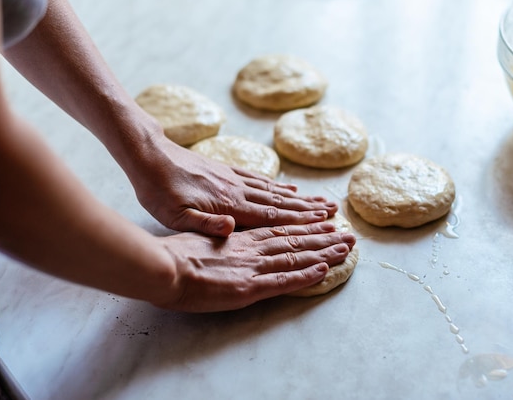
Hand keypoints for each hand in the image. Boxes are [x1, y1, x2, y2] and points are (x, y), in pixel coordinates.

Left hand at [132, 136, 338, 236]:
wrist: (149, 155)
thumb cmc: (159, 190)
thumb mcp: (175, 215)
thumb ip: (205, 224)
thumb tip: (232, 229)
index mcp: (230, 205)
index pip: (272, 216)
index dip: (300, 221)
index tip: (323, 222)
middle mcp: (238, 190)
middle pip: (280, 202)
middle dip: (308, 209)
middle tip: (333, 212)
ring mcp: (233, 178)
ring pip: (273, 190)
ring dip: (299, 197)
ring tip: (320, 200)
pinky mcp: (226, 170)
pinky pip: (258, 178)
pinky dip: (276, 184)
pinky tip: (287, 186)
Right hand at [157, 222, 355, 311]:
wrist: (163, 267)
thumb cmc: (175, 254)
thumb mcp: (201, 236)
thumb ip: (221, 235)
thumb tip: (231, 229)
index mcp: (242, 239)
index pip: (281, 231)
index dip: (305, 228)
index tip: (325, 223)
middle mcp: (253, 250)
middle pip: (296, 241)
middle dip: (324, 238)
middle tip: (348, 235)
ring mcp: (253, 268)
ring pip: (296, 257)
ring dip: (324, 252)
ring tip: (346, 247)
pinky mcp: (249, 288)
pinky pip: (284, 281)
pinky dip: (306, 275)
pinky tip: (324, 270)